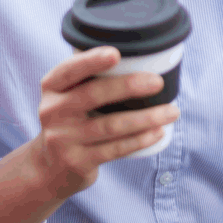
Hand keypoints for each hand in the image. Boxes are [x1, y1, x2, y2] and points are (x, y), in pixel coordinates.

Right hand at [30, 47, 178, 197]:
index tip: (116, 54)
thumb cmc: (71, 121)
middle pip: (93, 95)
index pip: (69, 70)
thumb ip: (87, 79)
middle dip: (128, 86)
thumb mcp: (66, 97)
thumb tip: (138, 56)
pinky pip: (115, 149)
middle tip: (157, 82)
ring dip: (145, 118)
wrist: (50, 168)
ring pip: (110, 125)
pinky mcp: (78, 162)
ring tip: (172, 111)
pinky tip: (159, 132)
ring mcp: (63, 139)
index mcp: (51, 88)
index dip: (91, 61)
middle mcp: (52, 111)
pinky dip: (140, 140)